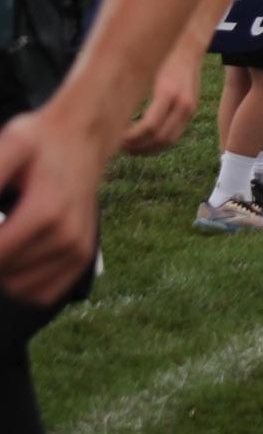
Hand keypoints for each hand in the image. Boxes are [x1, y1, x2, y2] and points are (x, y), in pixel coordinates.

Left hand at [0, 108, 104, 305]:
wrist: (84, 139)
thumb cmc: (41, 142)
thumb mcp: (11, 145)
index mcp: (46, 211)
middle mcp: (67, 236)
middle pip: (4, 271)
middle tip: (2, 222)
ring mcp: (78, 250)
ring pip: (19, 287)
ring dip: (4, 270)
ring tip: (6, 237)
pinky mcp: (81, 258)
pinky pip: (41, 294)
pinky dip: (22, 284)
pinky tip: (15, 259)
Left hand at [121, 45, 202, 153]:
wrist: (187, 43)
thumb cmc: (157, 52)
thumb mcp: (142, 66)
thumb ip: (125, 87)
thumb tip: (99, 106)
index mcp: (168, 93)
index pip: (149, 128)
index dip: (130, 139)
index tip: (113, 138)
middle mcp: (183, 104)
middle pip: (160, 139)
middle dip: (137, 147)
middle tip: (116, 146)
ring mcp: (189, 108)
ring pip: (169, 141)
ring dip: (148, 148)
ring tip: (128, 146)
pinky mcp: (190, 109)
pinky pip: (175, 134)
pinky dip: (158, 141)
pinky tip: (141, 138)